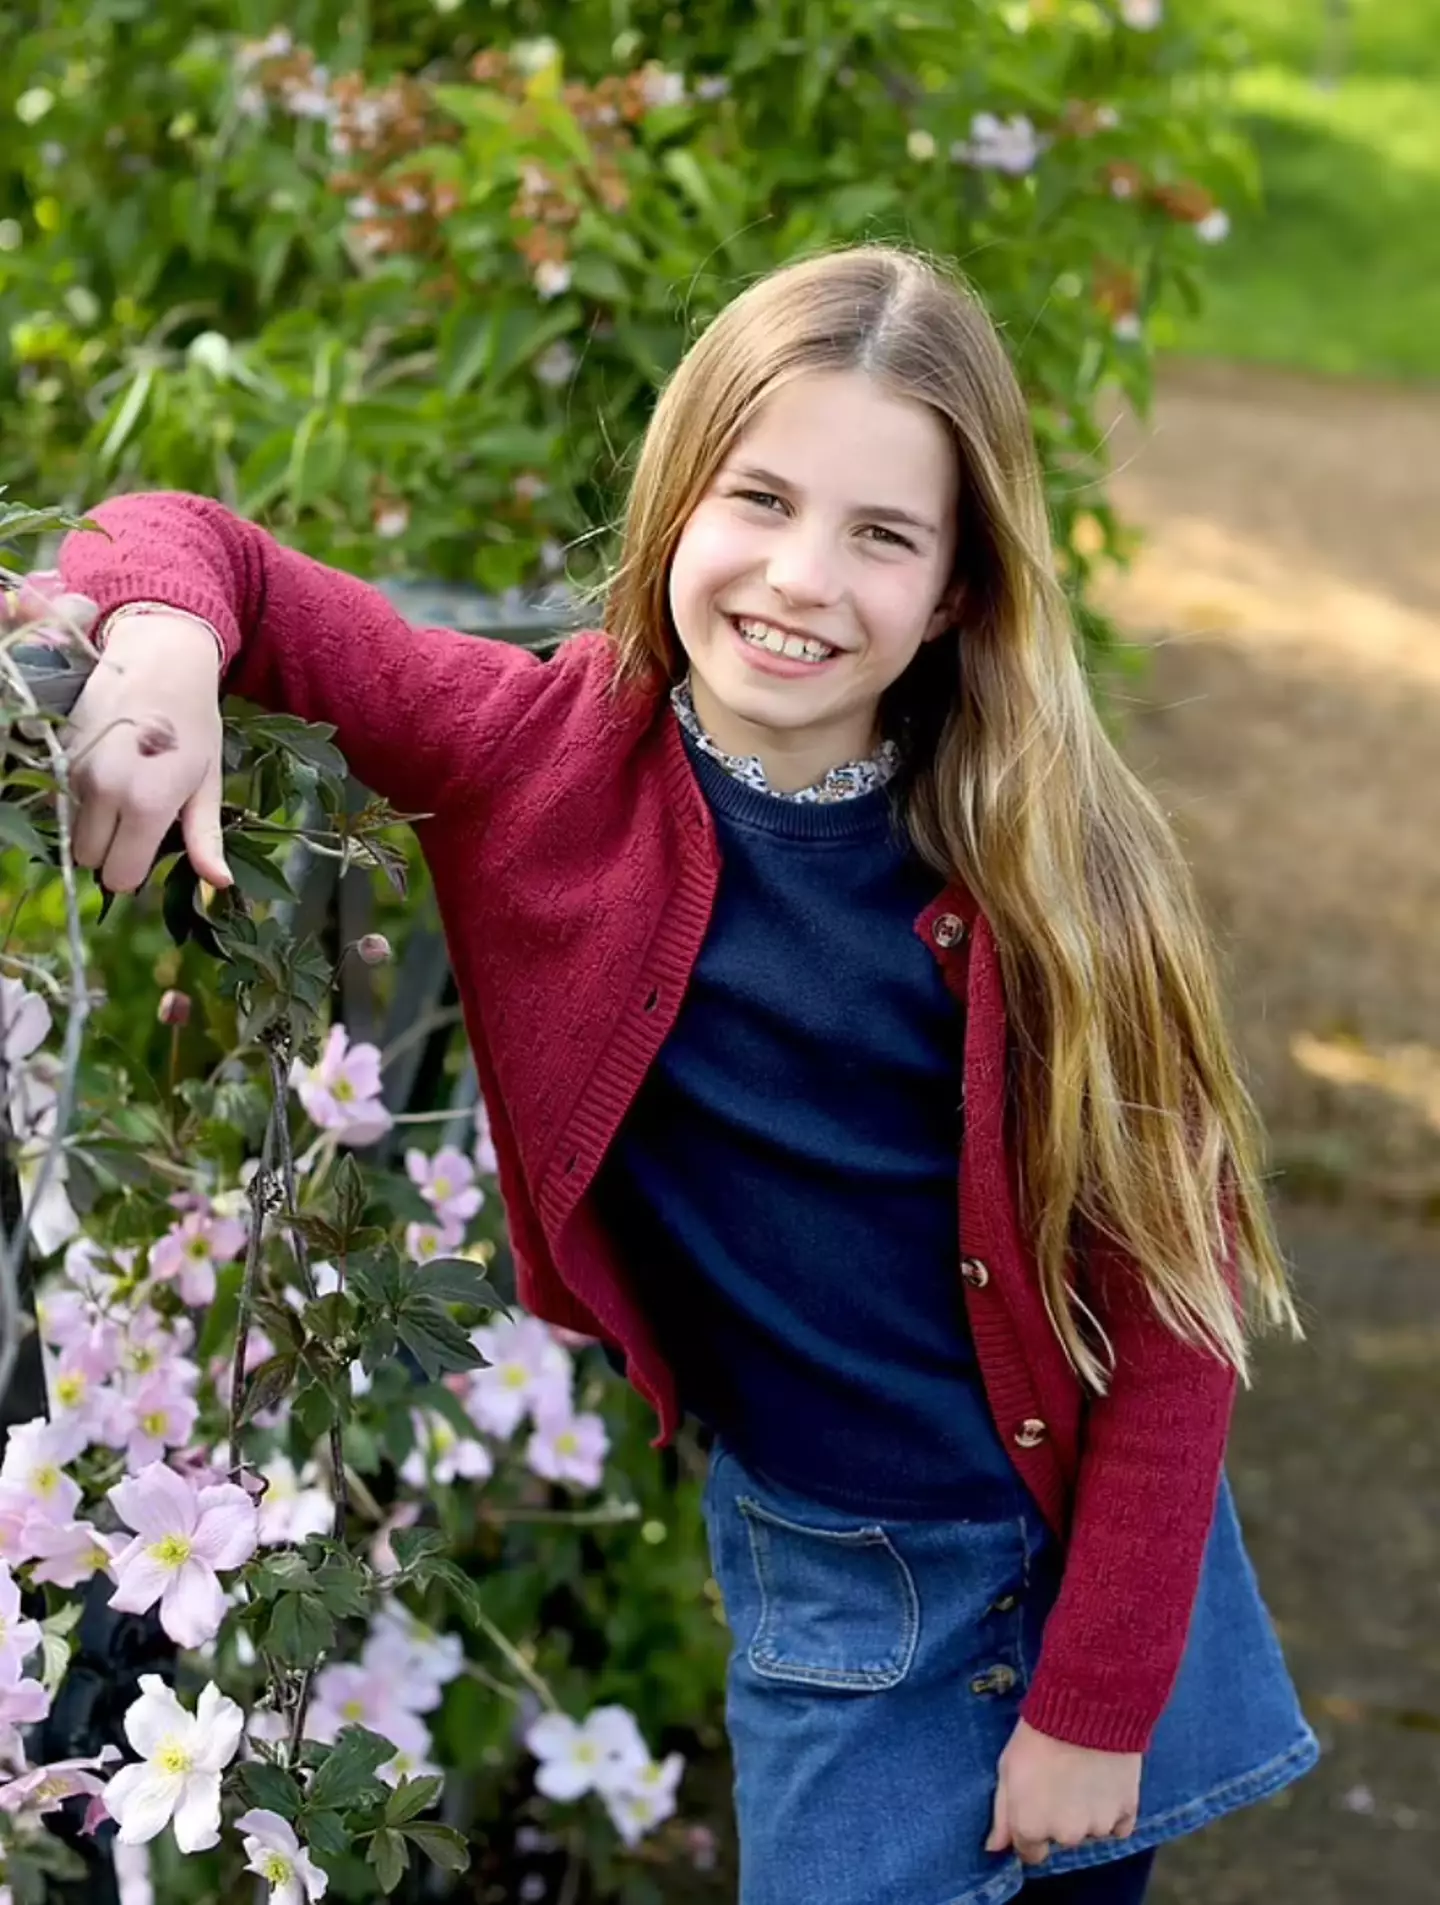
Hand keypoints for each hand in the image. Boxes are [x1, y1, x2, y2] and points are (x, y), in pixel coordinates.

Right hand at [62, 613, 230, 894]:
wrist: (158, 660)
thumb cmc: (193, 725)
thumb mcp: (207, 783)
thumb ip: (205, 838)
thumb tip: (219, 883)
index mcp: (147, 805)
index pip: (120, 876)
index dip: (133, 871)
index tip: (146, 850)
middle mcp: (105, 791)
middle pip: (90, 858)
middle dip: (110, 851)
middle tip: (136, 822)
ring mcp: (76, 771)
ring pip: (71, 830)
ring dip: (93, 825)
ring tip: (123, 791)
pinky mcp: (58, 753)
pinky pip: (59, 800)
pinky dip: (77, 799)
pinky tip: (105, 771)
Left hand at [986, 1717, 1140, 1866]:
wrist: (1084, 1709)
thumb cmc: (1037, 1735)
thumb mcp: (1007, 1768)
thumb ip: (1002, 1814)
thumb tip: (994, 1848)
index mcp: (1032, 1828)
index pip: (1031, 1852)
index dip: (1031, 1830)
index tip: (1036, 1806)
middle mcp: (1066, 1836)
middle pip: (1062, 1838)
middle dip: (1060, 1818)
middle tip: (1059, 1781)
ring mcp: (1099, 1827)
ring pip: (1091, 1830)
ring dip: (1087, 1812)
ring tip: (1083, 1775)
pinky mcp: (1127, 1813)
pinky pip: (1120, 1824)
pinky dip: (1113, 1810)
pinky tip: (1105, 1782)